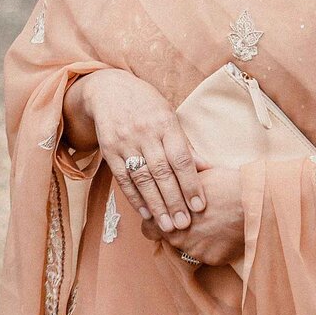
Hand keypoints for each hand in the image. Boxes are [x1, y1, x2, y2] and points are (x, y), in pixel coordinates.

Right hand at [75, 69, 204, 234]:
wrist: (107, 88)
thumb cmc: (145, 104)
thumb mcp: (168, 115)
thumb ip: (184, 144)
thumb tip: (208, 168)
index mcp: (165, 123)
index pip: (180, 158)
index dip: (191, 183)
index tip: (199, 206)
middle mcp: (145, 133)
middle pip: (162, 172)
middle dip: (174, 201)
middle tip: (184, 224)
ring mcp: (125, 142)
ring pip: (142, 178)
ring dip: (156, 205)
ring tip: (168, 226)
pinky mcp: (108, 150)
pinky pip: (122, 178)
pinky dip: (134, 197)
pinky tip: (146, 213)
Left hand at [141, 164, 242, 266]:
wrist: (253, 201)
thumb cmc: (222, 184)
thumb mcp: (190, 178)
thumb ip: (173, 188)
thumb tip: (163, 186)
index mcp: (167, 218)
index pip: (148, 230)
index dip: (156, 224)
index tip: (166, 219)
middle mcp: (177, 238)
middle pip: (171, 240)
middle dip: (180, 231)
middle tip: (197, 219)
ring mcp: (196, 251)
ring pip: (191, 249)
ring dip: (198, 240)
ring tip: (215, 223)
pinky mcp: (214, 259)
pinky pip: (209, 255)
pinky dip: (215, 246)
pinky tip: (225, 232)